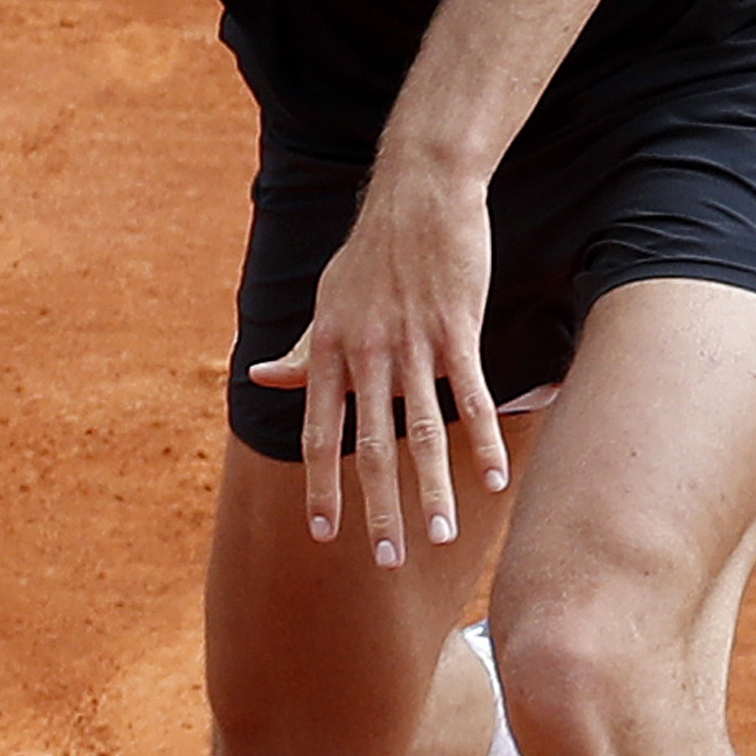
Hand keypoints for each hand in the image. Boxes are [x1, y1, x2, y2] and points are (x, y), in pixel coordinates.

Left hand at [243, 166, 507, 564]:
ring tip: (440, 537)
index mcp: (330, 351)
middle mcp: (365, 353)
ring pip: (422, 431)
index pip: (320, 434)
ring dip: (432, 489)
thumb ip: (301, 351)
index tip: (324, 535)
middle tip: (388, 560)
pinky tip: (493, 480)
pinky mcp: (456, 328)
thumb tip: (261, 378)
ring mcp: (412, 342)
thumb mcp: (326, 302)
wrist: (418, 195)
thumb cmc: (371, 254)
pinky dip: (483, 440)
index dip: (320, 486)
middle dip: (379, 508)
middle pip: (370, 447)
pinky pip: (469, 395)